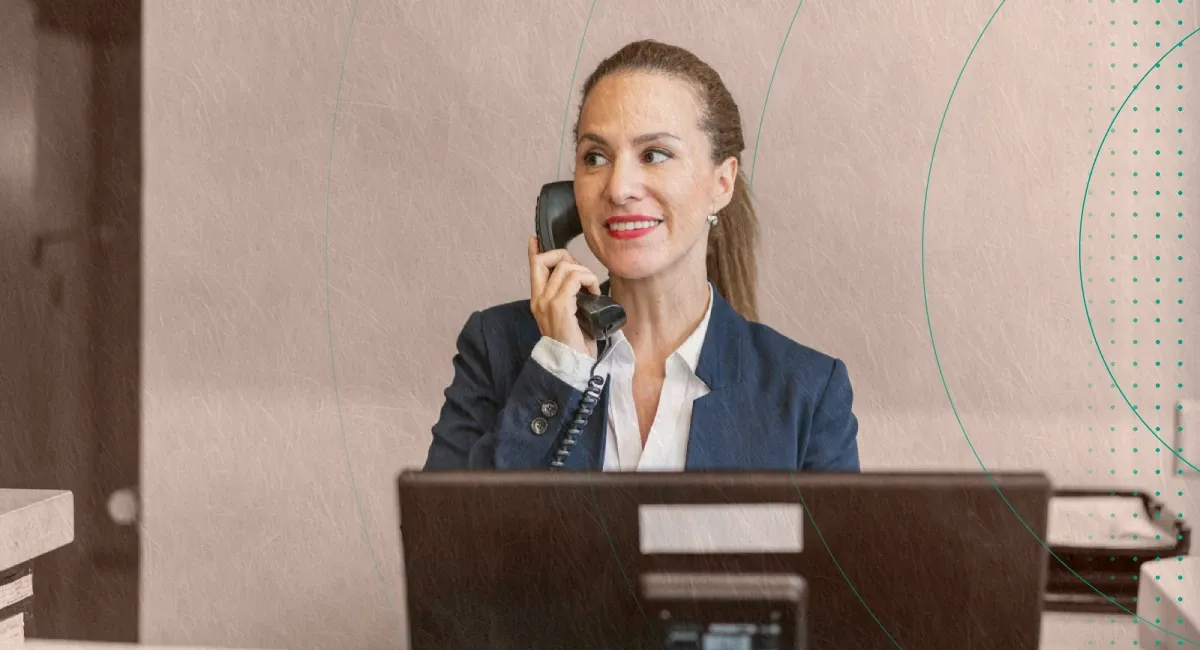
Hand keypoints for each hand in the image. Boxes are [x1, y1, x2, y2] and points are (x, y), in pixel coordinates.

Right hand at [528, 236, 599, 358]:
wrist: (573, 365)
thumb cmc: (576, 344)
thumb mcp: (571, 317)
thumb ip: (569, 299)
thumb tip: (579, 282)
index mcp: (539, 301)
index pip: (533, 268)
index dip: (536, 251)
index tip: (535, 240)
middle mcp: (539, 299)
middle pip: (547, 259)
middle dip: (568, 258)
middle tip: (582, 276)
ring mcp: (548, 302)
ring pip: (565, 266)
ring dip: (584, 272)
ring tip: (591, 288)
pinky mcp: (560, 306)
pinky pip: (574, 278)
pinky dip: (588, 279)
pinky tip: (593, 292)